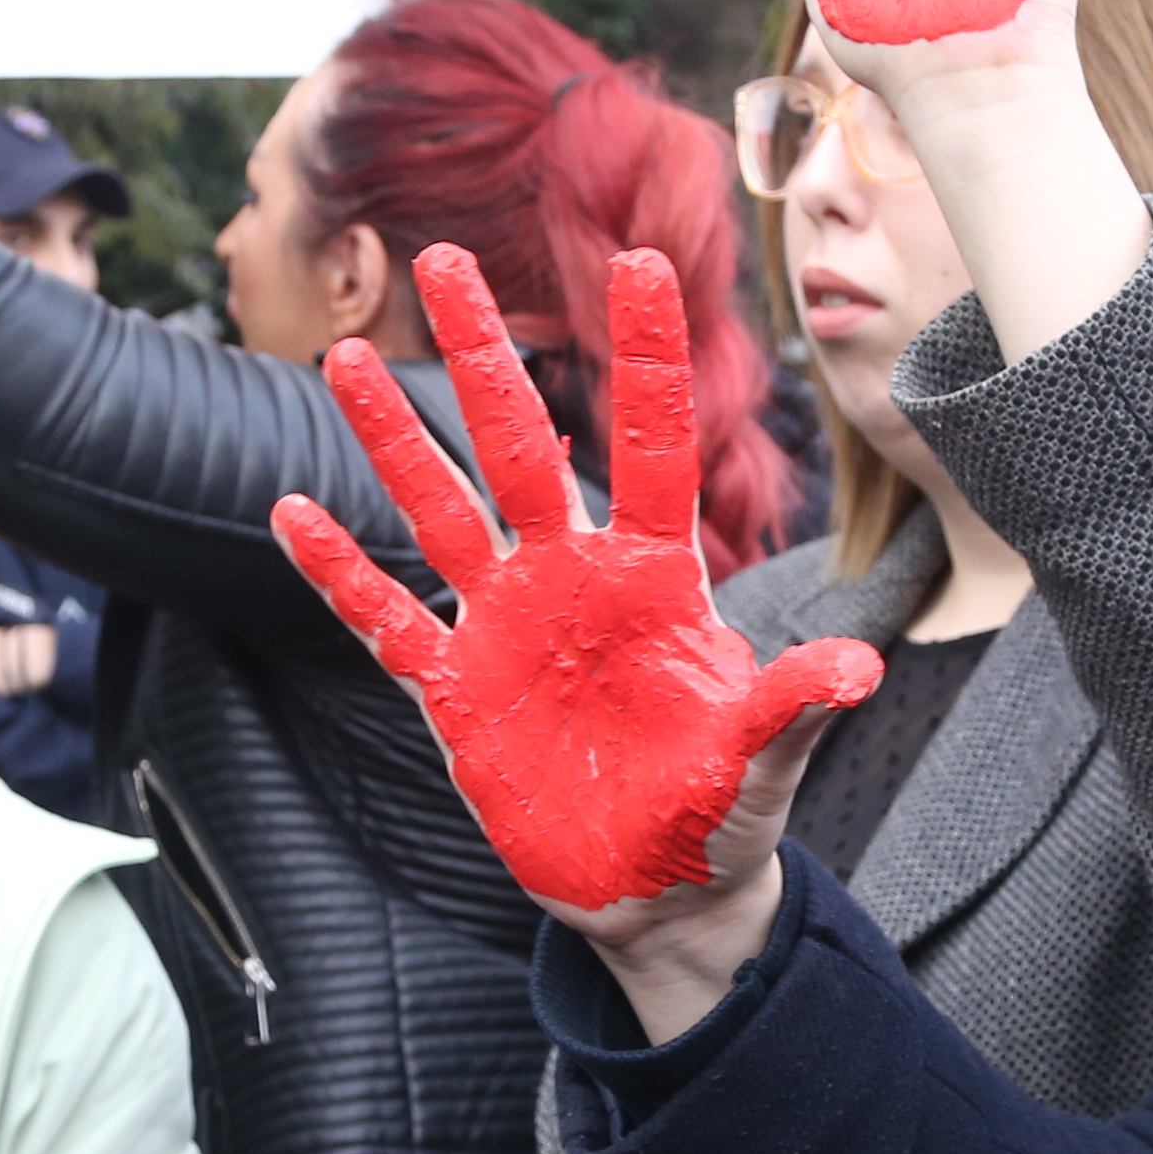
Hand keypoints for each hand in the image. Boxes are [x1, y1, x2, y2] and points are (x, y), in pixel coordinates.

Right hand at [275, 242, 875, 940]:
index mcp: (655, 579)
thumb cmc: (720, 817)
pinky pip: (386, 619)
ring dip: (393, 439)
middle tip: (443, 260)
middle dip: (482, 354)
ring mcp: (504, 627)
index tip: (642, 261)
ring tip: (346, 356)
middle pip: (517, 445)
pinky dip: (341, 573)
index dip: (646, 357)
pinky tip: (292, 513)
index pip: (653, 446)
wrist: (657, 894)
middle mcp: (571, 580)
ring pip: (440, 509)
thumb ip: (793, 711)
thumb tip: (861, 674)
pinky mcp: (454, 692)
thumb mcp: (762, 766)